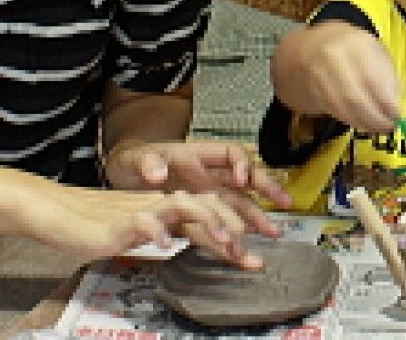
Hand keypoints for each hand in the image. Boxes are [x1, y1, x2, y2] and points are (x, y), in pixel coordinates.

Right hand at [26, 181, 262, 266]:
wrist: (56, 211)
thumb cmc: (95, 223)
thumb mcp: (139, 229)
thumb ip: (165, 231)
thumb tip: (190, 241)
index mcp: (166, 205)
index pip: (209, 213)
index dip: (234, 233)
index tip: (252, 259)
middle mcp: (160, 203)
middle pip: (207, 204)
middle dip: (235, 227)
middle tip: (250, 254)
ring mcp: (142, 209)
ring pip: (184, 204)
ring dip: (210, 222)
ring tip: (226, 242)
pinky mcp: (120, 220)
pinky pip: (143, 220)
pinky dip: (157, 231)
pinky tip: (166, 244)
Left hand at [105, 140, 292, 238]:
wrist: (121, 178)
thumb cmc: (133, 161)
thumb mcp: (135, 158)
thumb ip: (148, 163)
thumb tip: (157, 173)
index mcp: (197, 156)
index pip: (229, 154)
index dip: (240, 164)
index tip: (242, 179)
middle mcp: (207, 175)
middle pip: (243, 179)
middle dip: (265, 189)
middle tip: (284, 202)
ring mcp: (205, 196)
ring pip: (237, 205)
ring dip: (256, 217)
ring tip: (273, 232)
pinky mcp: (196, 216)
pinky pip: (218, 226)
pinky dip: (231, 238)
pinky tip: (244, 251)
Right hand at [291, 22, 401, 132]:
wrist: (310, 47)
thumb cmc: (351, 50)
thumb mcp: (375, 52)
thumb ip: (388, 75)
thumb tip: (396, 106)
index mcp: (356, 45)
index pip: (374, 80)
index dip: (387, 103)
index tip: (397, 116)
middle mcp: (334, 59)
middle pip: (355, 97)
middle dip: (375, 118)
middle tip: (388, 127)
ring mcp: (319, 75)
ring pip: (343, 108)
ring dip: (363, 122)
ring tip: (376, 127)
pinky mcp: (312, 91)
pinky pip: (334, 111)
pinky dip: (350, 120)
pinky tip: (361, 122)